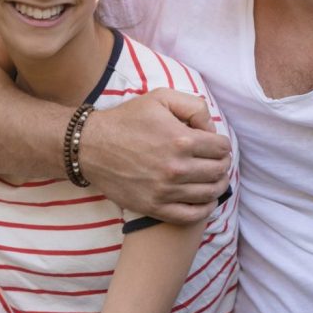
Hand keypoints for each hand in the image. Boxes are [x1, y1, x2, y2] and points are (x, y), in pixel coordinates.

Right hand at [80, 88, 231, 223]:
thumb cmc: (126, 119)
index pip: (221, 148)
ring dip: (217, 185)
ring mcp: (166, 191)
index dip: (221, 144)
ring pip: (209, 193)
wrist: (90, 146)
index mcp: (181, 139)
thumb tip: (211, 128)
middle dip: (222, 164)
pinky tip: (205, 200)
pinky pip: (192, 215)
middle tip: (216, 161)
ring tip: (212, 178)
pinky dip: (205, 208)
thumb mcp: (160, 97)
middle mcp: (176, 167)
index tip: (215, 145)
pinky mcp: (154, 207)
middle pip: (219, 171)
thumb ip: (193, 106)